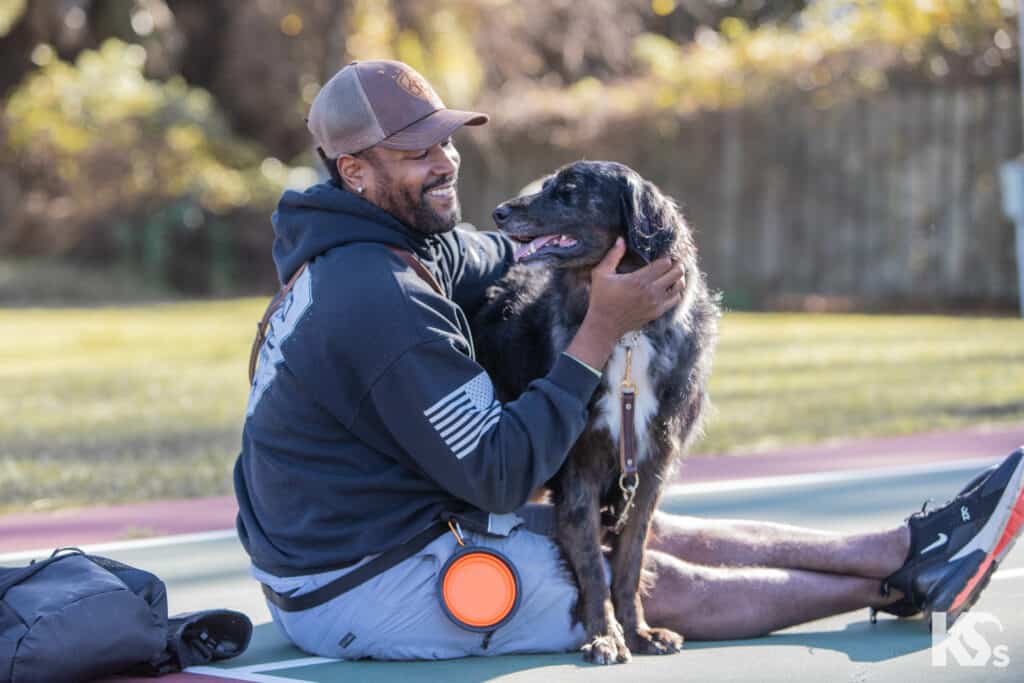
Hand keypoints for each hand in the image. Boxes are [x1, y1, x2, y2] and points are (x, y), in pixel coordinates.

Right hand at [564, 238, 682, 369]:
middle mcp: (651, 292)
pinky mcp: (657, 312)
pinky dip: (676, 292)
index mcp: (638, 280)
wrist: (605, 325)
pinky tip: (669, 288)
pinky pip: (675, 299)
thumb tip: (621, 239)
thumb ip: (613, 255)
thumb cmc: (601, 298)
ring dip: (679, 278)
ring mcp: (656, 304)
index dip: (666, 258)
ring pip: (679, 287)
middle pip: (677, 273)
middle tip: (673, 262)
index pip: (664, 264)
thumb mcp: (601, 274)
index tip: (663, 256)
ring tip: (673, 274)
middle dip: (677, 265)